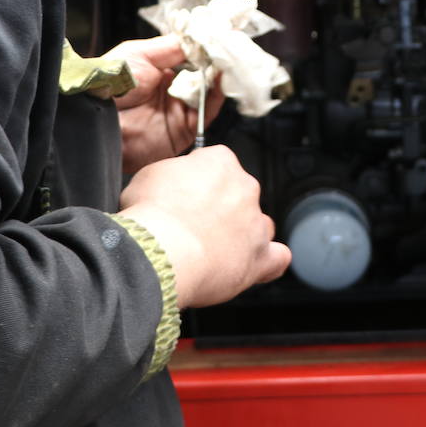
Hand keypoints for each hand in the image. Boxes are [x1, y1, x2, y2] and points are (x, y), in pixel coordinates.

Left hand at [103, 34, 224, 172]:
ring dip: (219, 75)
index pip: (190, 56)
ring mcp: (179, 109)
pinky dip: (216, 94)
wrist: (99, 121)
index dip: (204, 46)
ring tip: (228, 58)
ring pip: (208, 91)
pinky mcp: (185, 129)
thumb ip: (171, 47)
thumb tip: (198, 38)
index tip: (219, 33)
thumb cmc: (112, 84)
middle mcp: (171, 90)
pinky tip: (221, 77)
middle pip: (203, 73)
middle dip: (215, 60)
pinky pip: (207, 112)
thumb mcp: (139, 54)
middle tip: (229, 44)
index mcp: (159, 71)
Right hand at [117, 145, 291, 307]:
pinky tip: (253, 265)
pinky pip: (278, 257)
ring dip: (243, 234)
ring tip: (216, 249)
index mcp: (220, 161)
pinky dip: (269, 261)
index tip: (185, 195)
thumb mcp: (148, 176)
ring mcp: (255, 223)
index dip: (198, 182)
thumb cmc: (151, 214)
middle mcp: (244, 187)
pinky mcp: (261, 257)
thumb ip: (169, 175)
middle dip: (220, 208)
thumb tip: (169, 183)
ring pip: (259, 224)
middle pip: (239, 194)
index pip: (217, 164)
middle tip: (192, 226)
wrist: (160, 252)